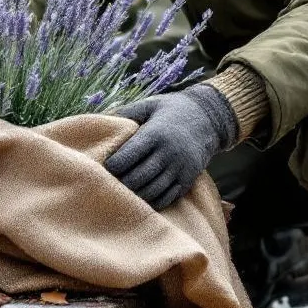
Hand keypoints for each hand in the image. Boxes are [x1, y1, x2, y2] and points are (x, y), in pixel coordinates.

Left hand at [103, 84, 236, 209]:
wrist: (209, 118)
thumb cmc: (171, 110)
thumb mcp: (150, 105)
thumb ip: (125, 113)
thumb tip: (99, 120)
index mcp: (155, 134)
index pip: (126, 158)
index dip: (111, 166)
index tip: (104, 166)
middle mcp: (168, 153)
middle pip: (137, 178)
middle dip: (120, 183)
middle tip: (109, 183)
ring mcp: (180, 169)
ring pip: (151, 191)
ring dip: (134, 195)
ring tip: (122, 192)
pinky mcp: (188, 180)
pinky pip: (166, 198)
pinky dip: (151, 202)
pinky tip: (140, 198)